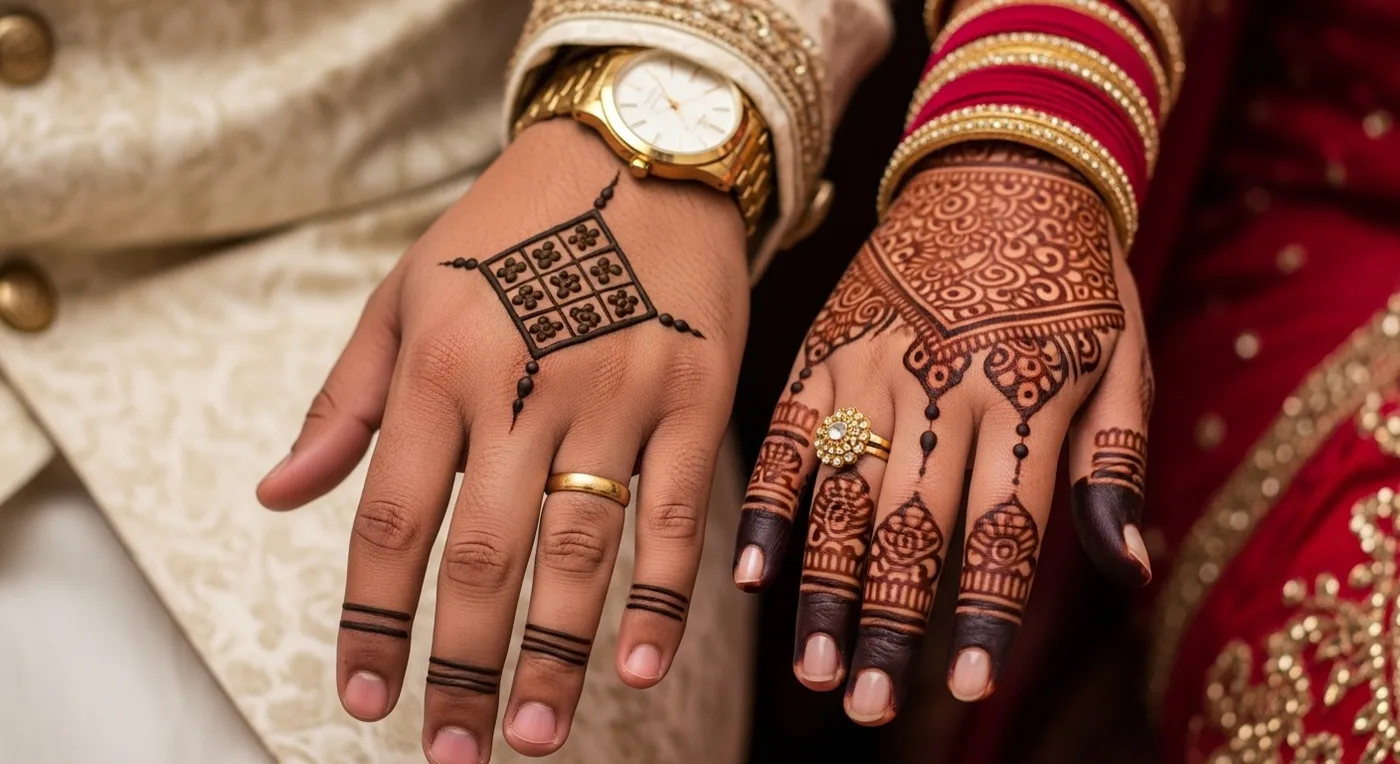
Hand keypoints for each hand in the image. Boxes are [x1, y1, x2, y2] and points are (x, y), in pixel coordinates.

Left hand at [256, 119, 748, 761]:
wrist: (639, 155)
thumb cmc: (510, 230)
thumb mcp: (405, 293)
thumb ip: (345, 403)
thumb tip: (278, 497)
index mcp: (439, 362)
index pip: (393, 519)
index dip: (373, 621)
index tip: (364, 698)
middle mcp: (524, 383)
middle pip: (483, 552)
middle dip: (460, 664)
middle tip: (449, 751)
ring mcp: (618, 392)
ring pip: (580, 547)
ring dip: (555, 652)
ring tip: (532, 733)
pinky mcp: (695, 395)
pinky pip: (677, 514)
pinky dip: (661, 597)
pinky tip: (638, 666)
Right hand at [732, 142, 1152, 724]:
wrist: (998, 164)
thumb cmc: (1072, 273)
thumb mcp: (1124, 355)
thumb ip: (1116, 463)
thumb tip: (1129, 570)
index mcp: (1022, 393)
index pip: (1002, 529)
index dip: (982, 614)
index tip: (963, 687)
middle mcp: (939, 388)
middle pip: (911, 528)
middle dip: (890, 626)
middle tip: (868, 706)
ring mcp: (870, 367)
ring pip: (842, 496)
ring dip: (825, 588)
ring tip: (815, 667)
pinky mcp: (821, 348)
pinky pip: (784, 434)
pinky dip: (763, 503)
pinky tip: (748, 573)